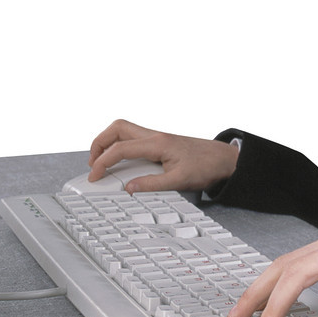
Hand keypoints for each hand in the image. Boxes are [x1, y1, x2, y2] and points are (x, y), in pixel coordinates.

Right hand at [88, 119, 238, 193]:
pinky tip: (122, 161)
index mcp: (158, 143)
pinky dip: (121, 145)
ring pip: (125, 130)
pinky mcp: (161, 141)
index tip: (94, 176)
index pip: (121, 148)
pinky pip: (134, 137)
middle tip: (93, 163)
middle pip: (118, 128)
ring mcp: (158, 137)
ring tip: (102, 161)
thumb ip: (153, 184)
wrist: (224, 159)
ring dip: (109, 142)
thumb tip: (129, 188)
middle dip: (99, 143)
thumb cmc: (206, 166)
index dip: (103, 162)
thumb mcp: (180, 180)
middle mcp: (156, 135)